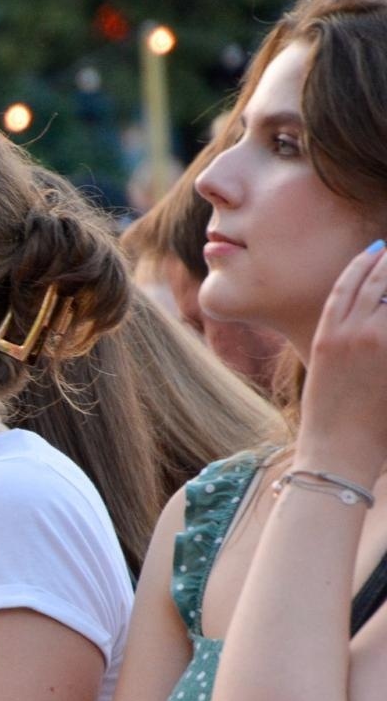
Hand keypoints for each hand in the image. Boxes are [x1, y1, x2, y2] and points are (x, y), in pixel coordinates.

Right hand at [301, 239, 386, 475]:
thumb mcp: (324, 371)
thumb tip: (360, 327)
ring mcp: (374, 341)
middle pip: (376, 282)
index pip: (346, 284)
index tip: (376, 251)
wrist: (336, 449)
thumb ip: (342, 344)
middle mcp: (349, 332)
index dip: (363, 263)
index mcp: (326, 334)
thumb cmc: (330, 419)